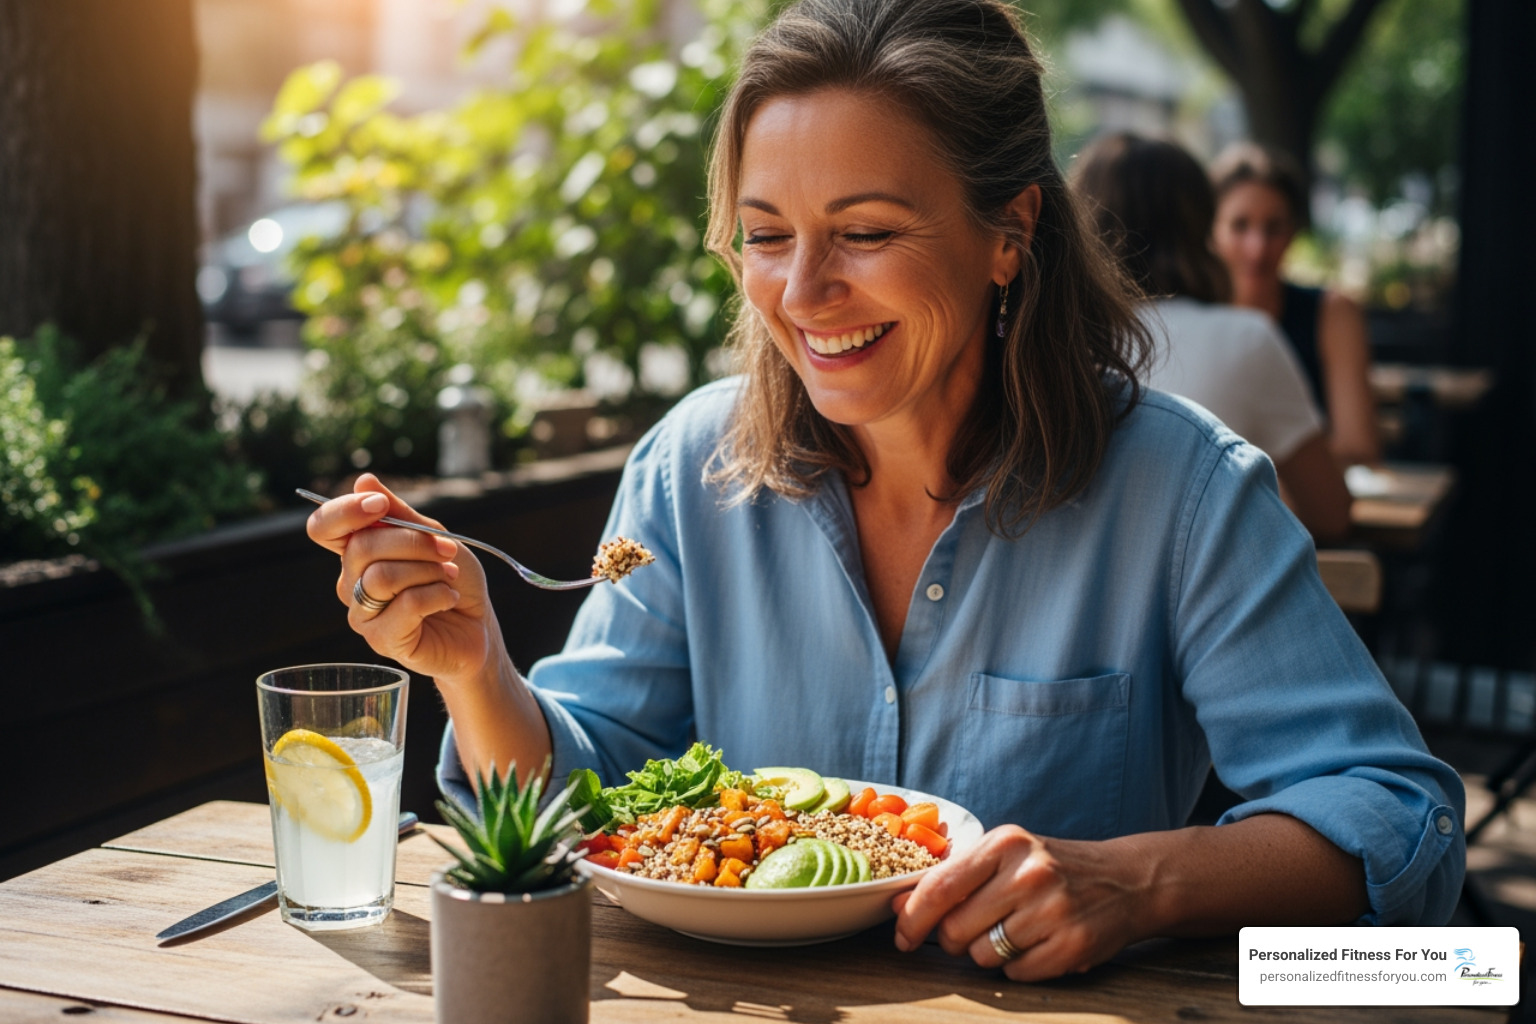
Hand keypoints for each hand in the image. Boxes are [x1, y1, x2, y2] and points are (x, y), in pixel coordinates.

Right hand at [305, 473, 499, 682]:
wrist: (478, 626)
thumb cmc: (453, 578)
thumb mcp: (434, 536)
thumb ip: (399, 513)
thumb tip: (363, 480)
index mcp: (357, 552)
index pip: (323, 527)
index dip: (344, 511)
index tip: (380, 505)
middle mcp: (351, 582)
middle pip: (362, 547)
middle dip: (413, 543)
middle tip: (447, 550)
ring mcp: (362, 613)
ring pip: (382, 577)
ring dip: (428, 571)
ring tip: (449, 577)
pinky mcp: (382, 639)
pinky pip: (405, 605)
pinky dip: (437, 595)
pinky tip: (450, 598)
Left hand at [891, 824, 1153, 981]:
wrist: (1125, 881)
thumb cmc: (1054, 868)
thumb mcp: (1007, 855)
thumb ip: (955, 877)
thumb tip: (897, 906)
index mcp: (1006, 843)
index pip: (940, 887)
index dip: (912, 918)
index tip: (901, 937)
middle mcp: (1029, 874)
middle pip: (955, 929)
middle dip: (953, 939)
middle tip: (974, 929)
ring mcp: (1053, 911)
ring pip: (982, 956)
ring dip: (987, 953)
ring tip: (1014, 931)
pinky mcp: (1071, 946)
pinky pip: (1014, 974)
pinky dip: (1017, 966)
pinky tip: (1037, 944)